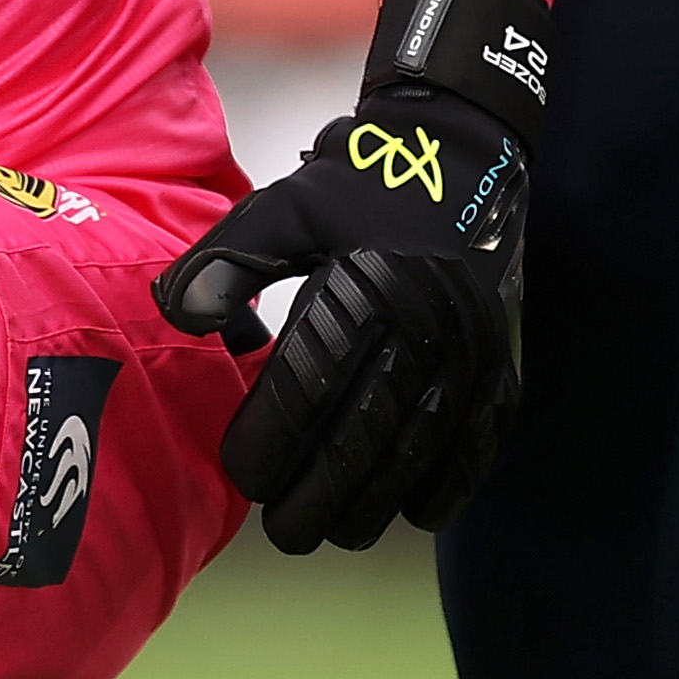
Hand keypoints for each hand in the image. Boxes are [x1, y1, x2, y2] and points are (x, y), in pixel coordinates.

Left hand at [154, 0, 550, 550]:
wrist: (463, 148)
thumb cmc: (357, 183)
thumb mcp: (280, 204)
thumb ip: (223, 261)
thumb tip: (175, 320)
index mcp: (365, 285)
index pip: (307, 391)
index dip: (269, 446)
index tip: (241, 476)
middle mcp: (426, 324)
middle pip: (365, 440)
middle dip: (318, 498)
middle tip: (283, 531)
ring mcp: (473, 349)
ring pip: (422, 453)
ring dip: (378, 504)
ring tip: (335, 529)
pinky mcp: (503, 360)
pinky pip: (480, 443)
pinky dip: (448, 484)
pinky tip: (414, 511)